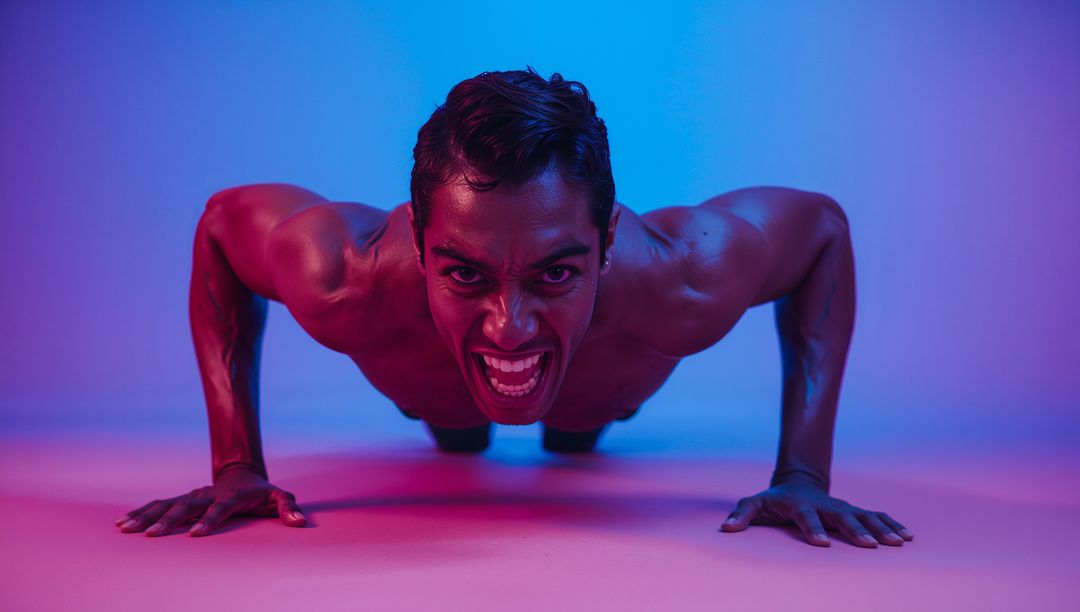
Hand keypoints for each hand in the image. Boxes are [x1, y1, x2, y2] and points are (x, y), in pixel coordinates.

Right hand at [114, 466, 306, 536]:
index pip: (220, 508)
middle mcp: (208, 494)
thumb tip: (301, 522)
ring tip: (127, 528)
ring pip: (168, 504)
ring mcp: (194, 495)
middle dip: (169, 520)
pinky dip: (142, 512)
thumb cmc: (262, 492)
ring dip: (148, 516)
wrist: (243, 473)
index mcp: (232, 496)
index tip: (195, 534)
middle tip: (152, 535)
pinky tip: (124, 522)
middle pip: (186, 506)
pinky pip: (160, 504)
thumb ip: (289, 508)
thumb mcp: (279, 497)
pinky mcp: (184, 498)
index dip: (209, 520)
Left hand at [720, 479, 913, 546]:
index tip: (822, 544)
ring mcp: (842, 507)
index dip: (813, 529)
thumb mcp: (755, 503)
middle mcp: (826, 506)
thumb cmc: (774, 500)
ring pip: (865, 516)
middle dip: (856, 531)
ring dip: (882, 529)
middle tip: (871, 546)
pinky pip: (876, 516)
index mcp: (801, 506)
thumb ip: (741, 514)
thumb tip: (725, 529)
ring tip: (899, 543)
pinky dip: (892, 524)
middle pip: (843, 518)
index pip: (807, 518)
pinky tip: (908, 536)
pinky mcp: (854, 510)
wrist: (797, 483)